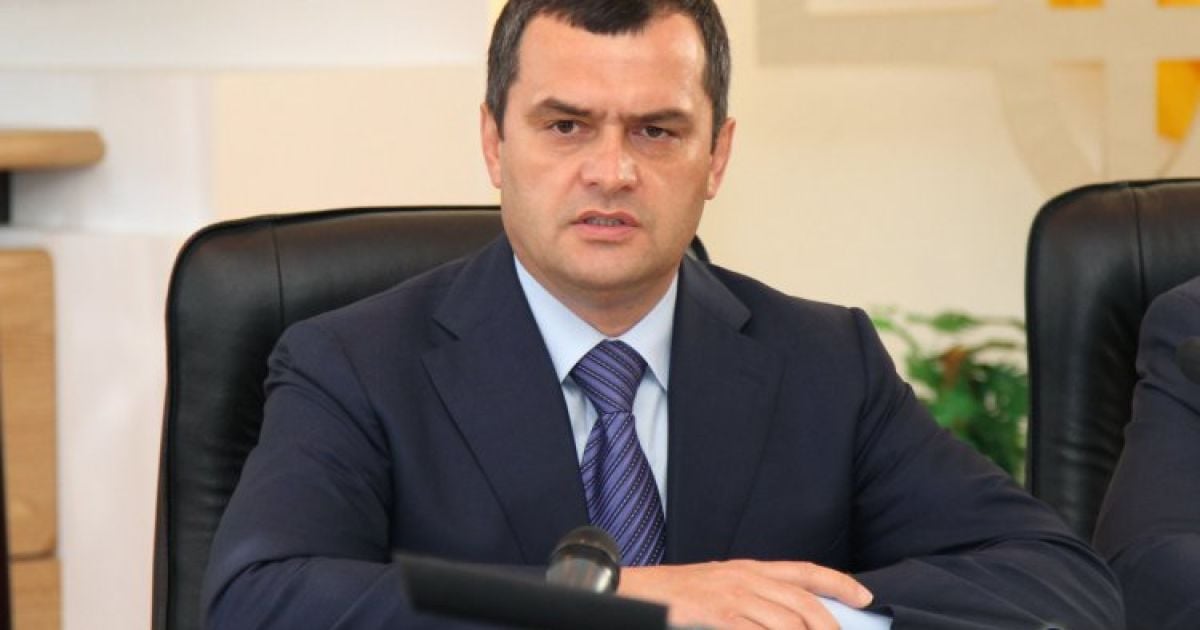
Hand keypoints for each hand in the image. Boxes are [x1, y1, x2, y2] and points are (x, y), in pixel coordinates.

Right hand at [617, 559, 872, 629]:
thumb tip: (789, 619)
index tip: (864, 597)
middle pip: (804, 600)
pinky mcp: (716, 611)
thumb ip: (754, 599)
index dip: (838, 582)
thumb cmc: (677, 596)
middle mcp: (746, 576)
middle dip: (830, 625)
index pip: (805, 570)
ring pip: (787, 619)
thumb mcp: (720, 588)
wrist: (634, 589)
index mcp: (750, 568)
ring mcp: (731, 593)